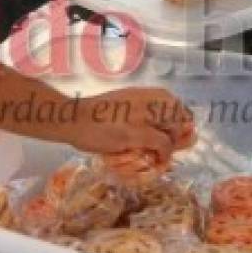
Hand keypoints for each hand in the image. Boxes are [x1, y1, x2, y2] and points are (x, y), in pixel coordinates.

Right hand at [69, 87, 194, 162]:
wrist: (73, 119)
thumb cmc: (92, 114)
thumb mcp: (120, 103)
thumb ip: (137, 109)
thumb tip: (152, 124)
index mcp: (141, 92)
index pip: (172, 100)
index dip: (178, 116)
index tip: (174, 129)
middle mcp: (145, 99)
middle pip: (177, 112)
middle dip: (177, 129)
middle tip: (169, 143)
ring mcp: (142, 115)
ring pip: (174, 127)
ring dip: (172, 142)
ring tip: (163, 152)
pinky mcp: (136, 132)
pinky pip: (162, 142)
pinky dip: (164, 153)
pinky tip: (158, 160)